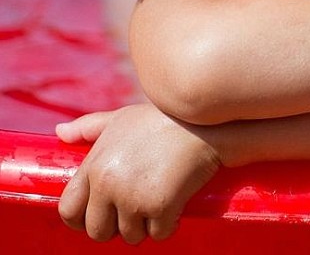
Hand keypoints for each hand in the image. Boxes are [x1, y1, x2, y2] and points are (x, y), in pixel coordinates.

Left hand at [56, 103, 220, 243]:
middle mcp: (108, 184)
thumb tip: (59, 132)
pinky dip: (168, 226)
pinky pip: (158, 233)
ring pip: (130, 235)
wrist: (205, 124)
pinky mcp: (160, 206)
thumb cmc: (163, 119)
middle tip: (135, 213)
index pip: (69, 210)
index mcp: (94, 165)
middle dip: (116, 227)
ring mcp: (133, 197)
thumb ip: (88, 127)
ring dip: (145, 226)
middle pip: (98, 231)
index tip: (101, 217)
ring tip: (159, 204)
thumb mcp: (121, 118)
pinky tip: (176, 208)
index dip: (81, 220)